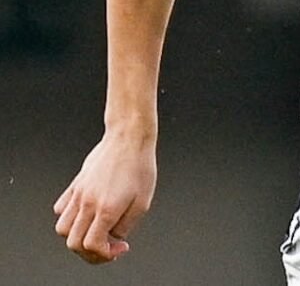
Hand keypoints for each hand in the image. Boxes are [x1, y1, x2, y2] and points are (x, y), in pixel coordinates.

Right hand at [54, 132, 156, 263]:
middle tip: (108, 247)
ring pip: (62, 228)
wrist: (129, 138)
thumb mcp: (143, 201)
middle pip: (73, 242)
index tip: (120, 248)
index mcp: (107, 209)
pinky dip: (69, 219)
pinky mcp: (75, 184)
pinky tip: (87, 214)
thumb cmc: (140, 166)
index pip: (92, 245)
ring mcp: (78, 193)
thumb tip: (114, 239)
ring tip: (96, 231)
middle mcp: (88, 203)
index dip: (105, 255)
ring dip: (76, 237)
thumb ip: (126, 225)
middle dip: (90, 253)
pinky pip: (60, 209)